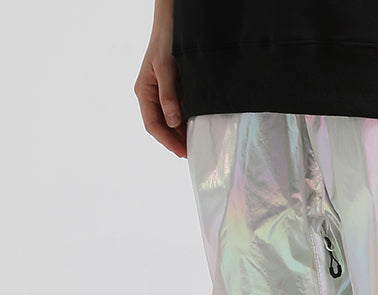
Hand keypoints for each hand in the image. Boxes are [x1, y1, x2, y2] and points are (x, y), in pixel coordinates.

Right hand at [134, 16, 186, 157]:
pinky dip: (187, 121)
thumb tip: (173, 122)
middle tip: (192, 153)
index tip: (182, 151)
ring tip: (196, 145)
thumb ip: (169, 96)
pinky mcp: (174, 90)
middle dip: (175, 141)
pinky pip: (179, 111)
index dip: (167, 140)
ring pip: (170, 121)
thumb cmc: (166, 41)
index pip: (153, 125)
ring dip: (182, 134)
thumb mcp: (166, 68)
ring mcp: (162, 94)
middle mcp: (151, 96)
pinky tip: (197, 128)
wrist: (173, 22)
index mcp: (144, 92)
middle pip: (161, 126)